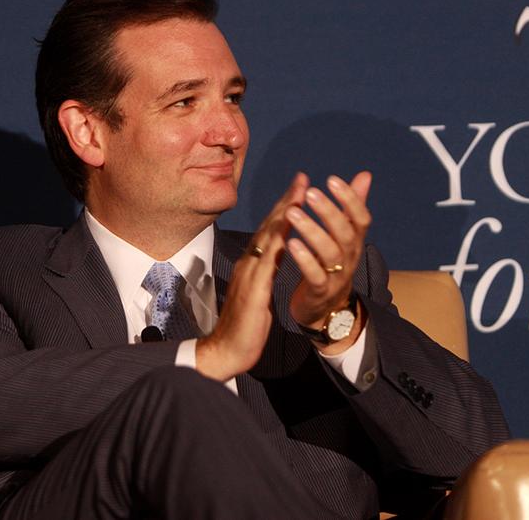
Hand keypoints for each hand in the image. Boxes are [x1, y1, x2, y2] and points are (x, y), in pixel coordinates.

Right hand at [196, 173, 308, 380]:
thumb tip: (276, 256)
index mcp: (252, 265)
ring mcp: (249, 275)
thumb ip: (265, 272)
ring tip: (300, 194)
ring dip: (284, 214)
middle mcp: (248, 264)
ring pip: (268, 238)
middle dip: (286, 201)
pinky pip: (268, 264)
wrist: (226, 350)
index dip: (284, 208)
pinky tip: (290, 233)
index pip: (270, 231)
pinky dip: (279, 245)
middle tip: (302, 178)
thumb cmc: (243, 326)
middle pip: (269, 227)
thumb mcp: (259, 293)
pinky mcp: (253, 291)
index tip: (299, 187)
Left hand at [286, 172, 371, 352]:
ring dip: (312, 231)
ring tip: (293, 213)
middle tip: (310, 192)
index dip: (350, 199)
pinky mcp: (321, 291)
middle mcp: (350, 257)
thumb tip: (365, 175)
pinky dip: (304, 259)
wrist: (326, 309)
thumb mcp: (344, 235)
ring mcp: (337, 275)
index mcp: (354, 241)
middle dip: (329, 211)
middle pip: (346, 233)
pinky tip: (291, 243)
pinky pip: (315, 275)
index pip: (361, 218)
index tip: (332, 179)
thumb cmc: (331, 264)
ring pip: (330, 252)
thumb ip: (352, 206)